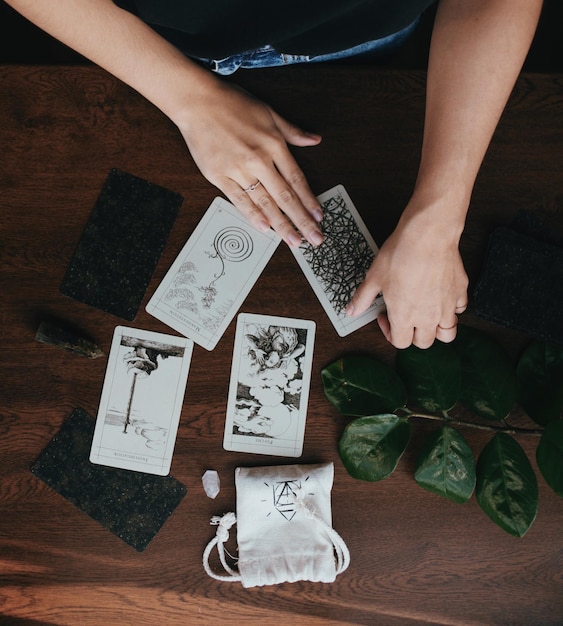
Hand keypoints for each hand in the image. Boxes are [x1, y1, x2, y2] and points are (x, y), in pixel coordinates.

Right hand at [177, 80, 324, 247]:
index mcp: (273, 144)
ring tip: (293, 241)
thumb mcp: (269, 112)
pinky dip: (253, 215)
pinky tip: (265, 228)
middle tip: (314, 239)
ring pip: (265, 202)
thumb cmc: (232, 103)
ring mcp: (238, 170)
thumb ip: (292, 131)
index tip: (318, 217)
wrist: (197, 102)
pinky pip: (240, 200)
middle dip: (301, 220)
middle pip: (285, 196)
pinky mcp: (219, 176)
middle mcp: (259, 160)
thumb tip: (314, 140)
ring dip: (281, 224)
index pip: (297, 179)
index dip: (309, 200)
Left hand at [346, 209, 468, 348]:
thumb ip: (362, 298)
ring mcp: (447, 306)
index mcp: (405, 317)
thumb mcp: (374, 278)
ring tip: (426, 316)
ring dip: (437, 330)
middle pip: (424, 342)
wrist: (428, 235)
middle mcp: (428, 317)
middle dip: (413, 336)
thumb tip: (351, 310)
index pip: (400, 342)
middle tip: (404, 318)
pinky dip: (452, 309)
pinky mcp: (460, 291)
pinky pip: (460, 309)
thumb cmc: (401, 255)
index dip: (389, 333)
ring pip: (447, 333)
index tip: (385, 317)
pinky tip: (442, 298)